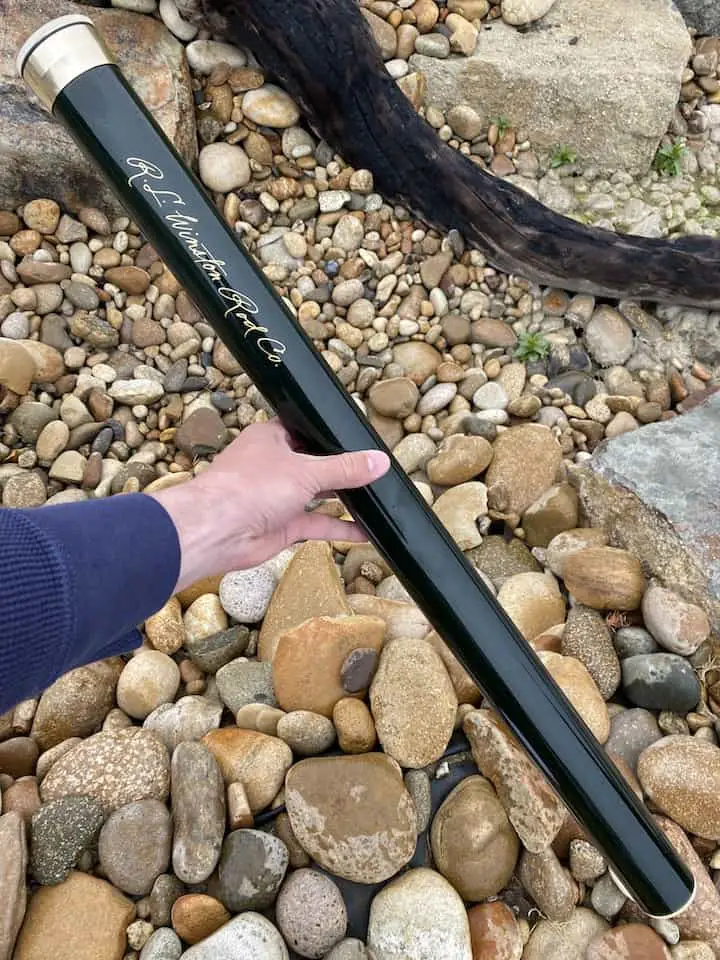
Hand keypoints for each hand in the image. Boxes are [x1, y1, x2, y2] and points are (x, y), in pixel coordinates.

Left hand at [149, 419, 389, 591]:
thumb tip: (380, 461)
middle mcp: (273, 465)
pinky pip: (316, 523)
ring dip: (342, 499)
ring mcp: (277, 496)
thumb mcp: (307, 471)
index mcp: (271, 438)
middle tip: (374, 470)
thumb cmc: (251, 487)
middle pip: (314, 464)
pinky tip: (365, 531)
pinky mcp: (282, 525)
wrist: (217, 531)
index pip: (305, 430)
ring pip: (316, 495)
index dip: (329, 434)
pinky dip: (339, 528)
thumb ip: (345, 468)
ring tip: (376, 497)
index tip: (358, 439)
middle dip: (340, 469)